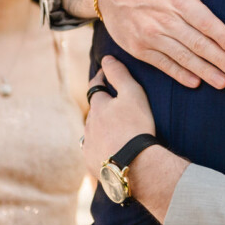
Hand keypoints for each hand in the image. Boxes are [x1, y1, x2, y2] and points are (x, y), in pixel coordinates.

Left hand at [83, 57, 156, 177]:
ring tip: (113, 129)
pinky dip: (102, 147)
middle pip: (94, 111)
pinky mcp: (92, 163)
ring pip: (92, 132)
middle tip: (113, 104)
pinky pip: (95, 151)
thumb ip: (119, 74)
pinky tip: (110, 150)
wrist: (135, 165)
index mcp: (97, 106)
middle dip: (101, 106)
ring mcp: (89, 146)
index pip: (95, 86)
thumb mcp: (133, 94)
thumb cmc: (136, 127)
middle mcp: (88, 125)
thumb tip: (106, 59)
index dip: (100, 78)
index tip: (105, 73)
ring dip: (100, 128)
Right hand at [100, 0, 224, 88]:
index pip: (205, 21)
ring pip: (183, 57)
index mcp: (178, 0)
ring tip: (223, 82)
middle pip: (198, 43)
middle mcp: (166, 20)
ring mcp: (151, 36)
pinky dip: (180, 74)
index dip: (223, 37)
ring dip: (205, 71)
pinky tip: (195, 83)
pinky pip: (163, 64)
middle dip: (220, 59)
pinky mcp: (140, 49)